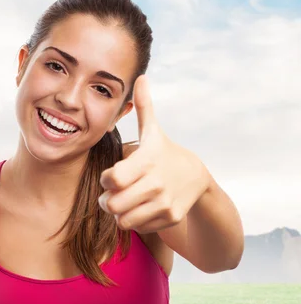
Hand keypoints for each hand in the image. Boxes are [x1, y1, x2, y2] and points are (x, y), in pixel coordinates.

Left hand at [98, 74, 209, 234]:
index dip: (106, 179)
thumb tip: (141, 77)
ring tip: (122, 201)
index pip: (111, 180)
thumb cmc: (164, 152)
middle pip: (113, 203)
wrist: (197, 178)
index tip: (111, 176)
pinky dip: (133, 221)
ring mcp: (164, 202)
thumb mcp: (153, 131)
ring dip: (118, 212)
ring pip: (123, 219)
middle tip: (112, 193)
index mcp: (147, 160)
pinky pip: (137, 226)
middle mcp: (156, 183)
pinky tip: (139, 208)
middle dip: (107, 200)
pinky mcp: (169, 218)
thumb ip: (142, 107)